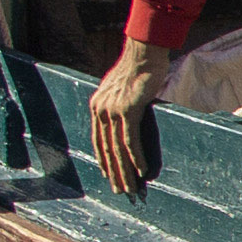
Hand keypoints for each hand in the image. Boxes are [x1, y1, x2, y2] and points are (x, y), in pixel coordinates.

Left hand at [91, 43, 169, 194]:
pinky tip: (142, 170)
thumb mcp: (123, 88)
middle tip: (119, 190)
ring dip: (125, 170)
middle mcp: (101, 109)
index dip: (103, 159)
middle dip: (113, 172)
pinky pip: (130, 139)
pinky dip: (136, 157)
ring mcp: (113, 110)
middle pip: (106, 148)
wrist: (144, 52)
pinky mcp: (128, 110)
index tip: (109, 174)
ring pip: (117, 148)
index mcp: (97, 105)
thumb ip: (121, 102)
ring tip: (131, 187)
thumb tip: (127, 113)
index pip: (98, 139)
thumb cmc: (138, 67)